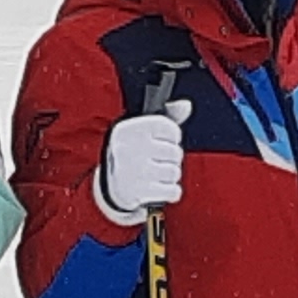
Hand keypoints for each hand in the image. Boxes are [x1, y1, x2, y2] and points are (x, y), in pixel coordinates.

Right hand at [93, 108, 186, 222]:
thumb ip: (167, 115)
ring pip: (174, 172)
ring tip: (158, 173)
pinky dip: (171, 191)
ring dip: (171, 175)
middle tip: (160, 160)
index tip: (168, 140)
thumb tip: (186, 105)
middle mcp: (129, 148)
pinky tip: (161, 187)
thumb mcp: (143, 129)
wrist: (111, 185)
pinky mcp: (139, 192)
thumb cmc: (132, 152)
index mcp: (129, 129)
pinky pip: (172, 191)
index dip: (174, 135)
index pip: (169, 127)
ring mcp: (134, 171)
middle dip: (173, 158)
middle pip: (174, 152)